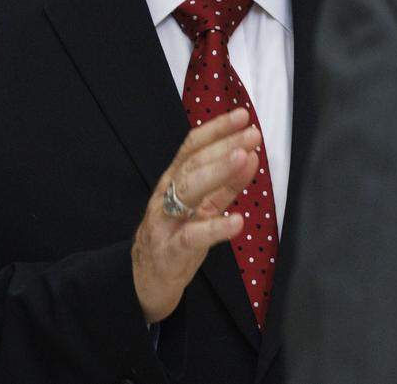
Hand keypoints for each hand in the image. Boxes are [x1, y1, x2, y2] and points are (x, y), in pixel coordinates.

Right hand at [131, 108, 260, 323]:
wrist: (145, 280)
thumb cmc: (176, 237)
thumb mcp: (202, 207)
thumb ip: (225, 184)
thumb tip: (251, 155)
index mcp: (173, 180)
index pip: (192, 146)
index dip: (216, 129)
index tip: (241, 115)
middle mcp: (167, 194)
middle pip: (193, 164)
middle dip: (223, 146)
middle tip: (251, 134)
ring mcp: (166, 221)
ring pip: (189, 190)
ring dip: (218, 172)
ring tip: (244, 159)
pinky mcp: (171, 250)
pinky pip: (193, 236)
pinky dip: (216, 228)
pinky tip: (238, 221)